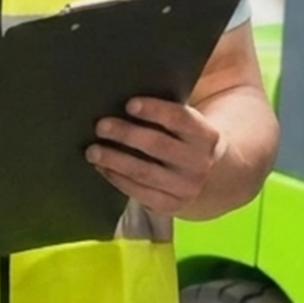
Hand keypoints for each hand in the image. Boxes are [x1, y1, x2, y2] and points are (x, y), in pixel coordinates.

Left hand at [89, 98, 226, 217]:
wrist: (211, 176)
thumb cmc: (187, 138)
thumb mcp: (191, 124)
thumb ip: (169, 111)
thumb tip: (128, 96)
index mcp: (207, 136)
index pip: (179, 119)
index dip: (154, 110)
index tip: (129, 103)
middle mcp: (199, 163)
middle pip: (157, 145)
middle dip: (126, 134)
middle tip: (100, 125)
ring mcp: (185, 187)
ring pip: (143, 171)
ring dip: (114, 159)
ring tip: (92, 150)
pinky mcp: (170, 205)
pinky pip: (138, 192)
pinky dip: (117, 178)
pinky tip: (102, 167)